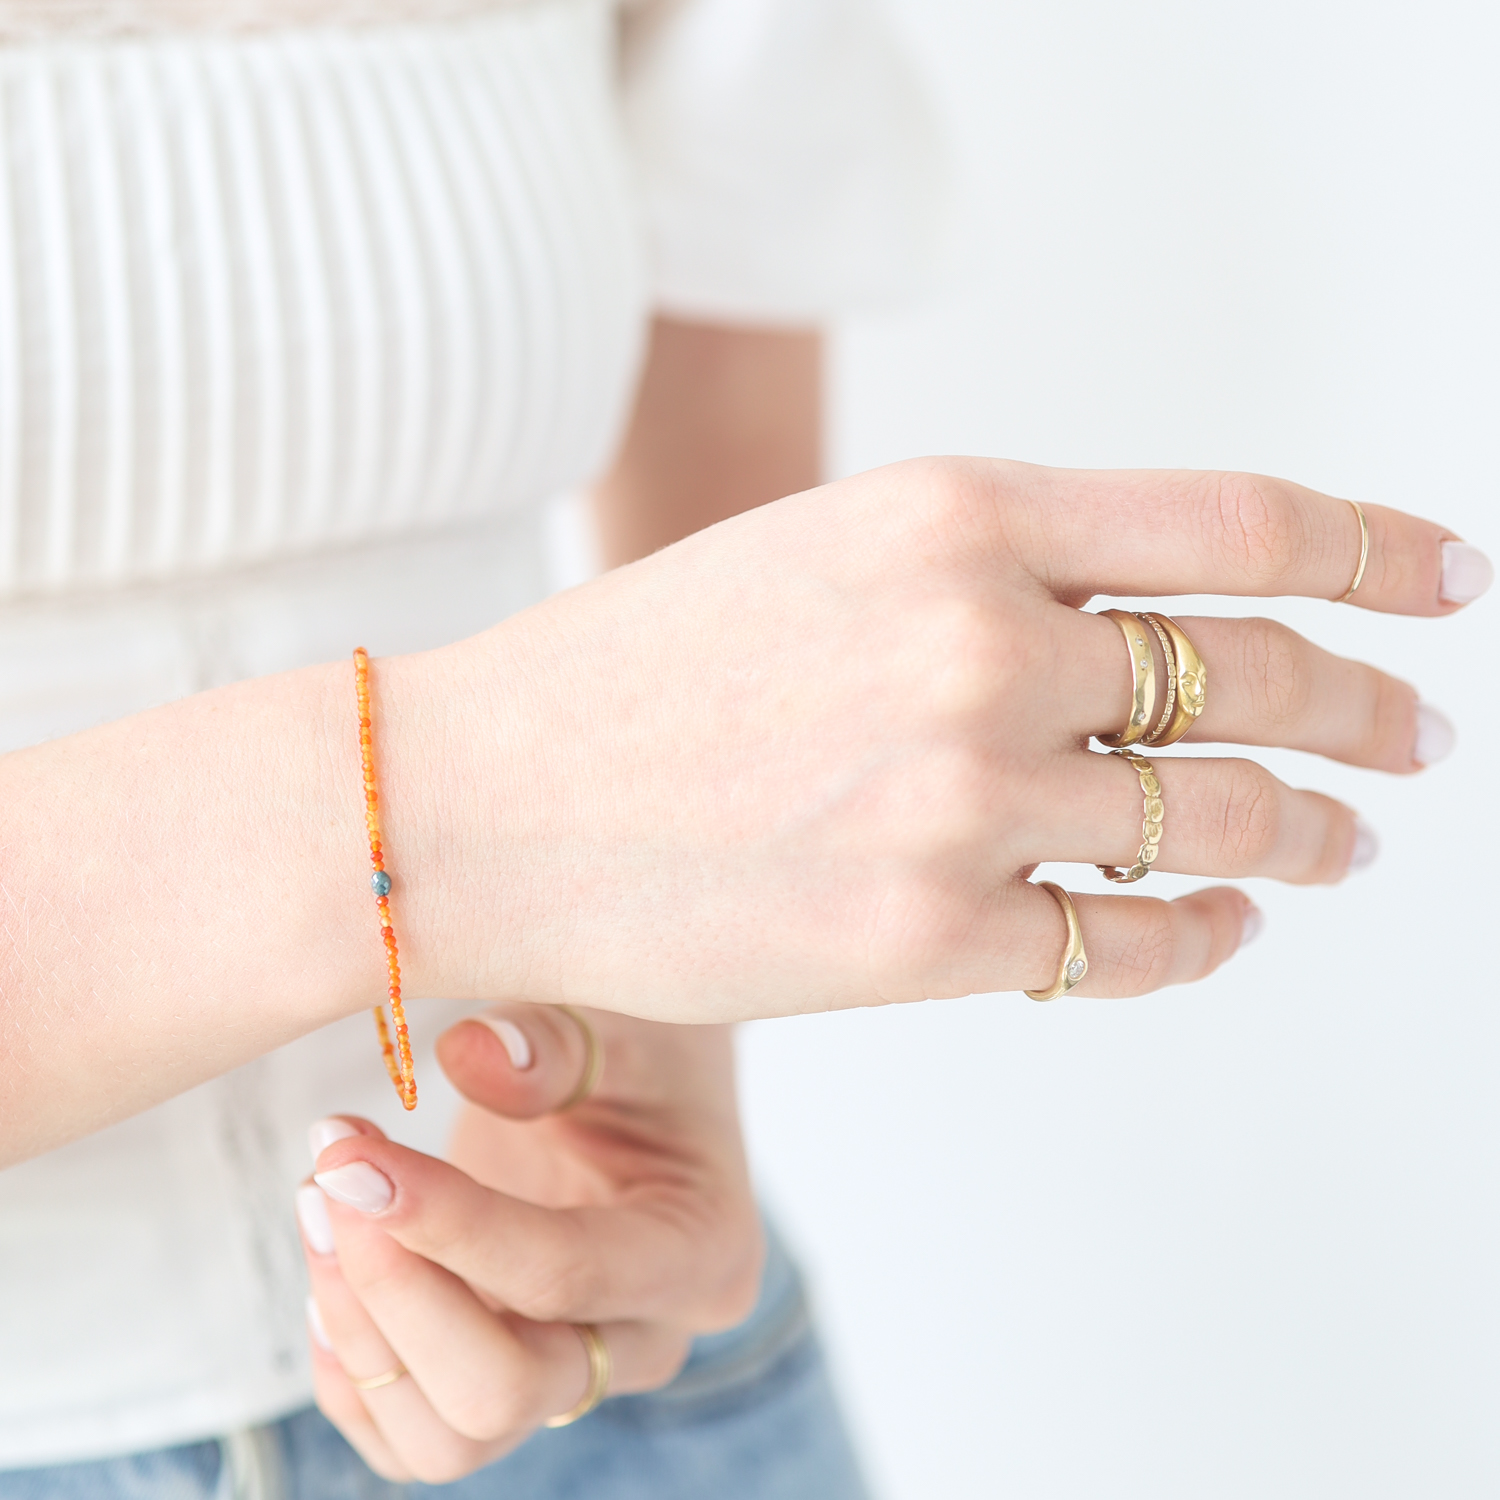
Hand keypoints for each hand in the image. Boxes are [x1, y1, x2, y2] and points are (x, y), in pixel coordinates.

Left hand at [296, 1007, 760, 1484]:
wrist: (647, 1083)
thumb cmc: (641, 1048)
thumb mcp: (619, 1022)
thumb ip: (554, 1043)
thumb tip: (468, 1054)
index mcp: (702, 1250)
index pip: (565, 1274)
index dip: (449, 1225)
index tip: (354, 1159)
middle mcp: (648, 1339)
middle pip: (505, 1390)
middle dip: (396, 1291)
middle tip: (331, 1176)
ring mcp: (579, 1375)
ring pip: (452, 1437)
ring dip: (362, 1332)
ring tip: (320, 1204)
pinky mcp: (514, 1385)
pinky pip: (415, 1437)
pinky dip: (354, 1371)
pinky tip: (332, 1266)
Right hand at [397, 460, 1486, 1017]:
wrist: (481, 800)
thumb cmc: (637, 674)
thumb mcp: (824, 556)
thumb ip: (993, 572)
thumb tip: (1157, 630)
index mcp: (951, 515)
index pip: (1234, 520)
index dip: (1370, 546)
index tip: (1445, 579)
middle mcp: (978, 643)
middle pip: (1255, 673)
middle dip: (1365, 705)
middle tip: (1414, 734)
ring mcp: (961, 797)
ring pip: (1215, 820)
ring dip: (1305, 834)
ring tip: (1342, 842)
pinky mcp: (929, 940)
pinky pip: (1129, 944)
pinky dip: (1201, 939)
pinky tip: (1225, 927)